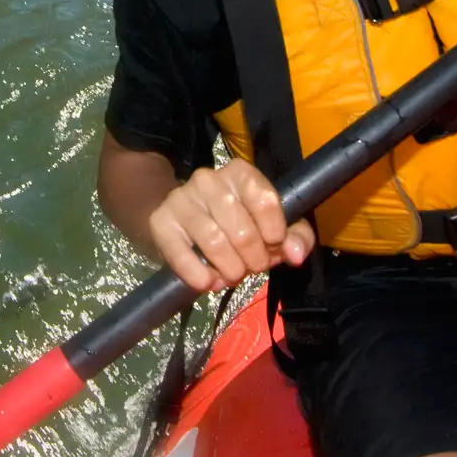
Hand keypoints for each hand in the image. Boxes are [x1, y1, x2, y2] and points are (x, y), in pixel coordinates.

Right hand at [146, 158, 316, 291]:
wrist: (182, 222)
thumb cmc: (235, 223)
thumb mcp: (270, 225)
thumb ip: (294, 237)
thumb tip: (296, 254)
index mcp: (240, 173)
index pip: (265, 202)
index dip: (275, 233)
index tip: (274, 247)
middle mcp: (208, 180)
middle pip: (242, 229)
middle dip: (254, 259)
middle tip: (253, 268)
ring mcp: (181, 199)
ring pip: (215, 243)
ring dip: (230, 270)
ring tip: (233, 276)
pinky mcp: (160, 221)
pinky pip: (182, 255)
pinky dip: (199, 276)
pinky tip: (208, 282)